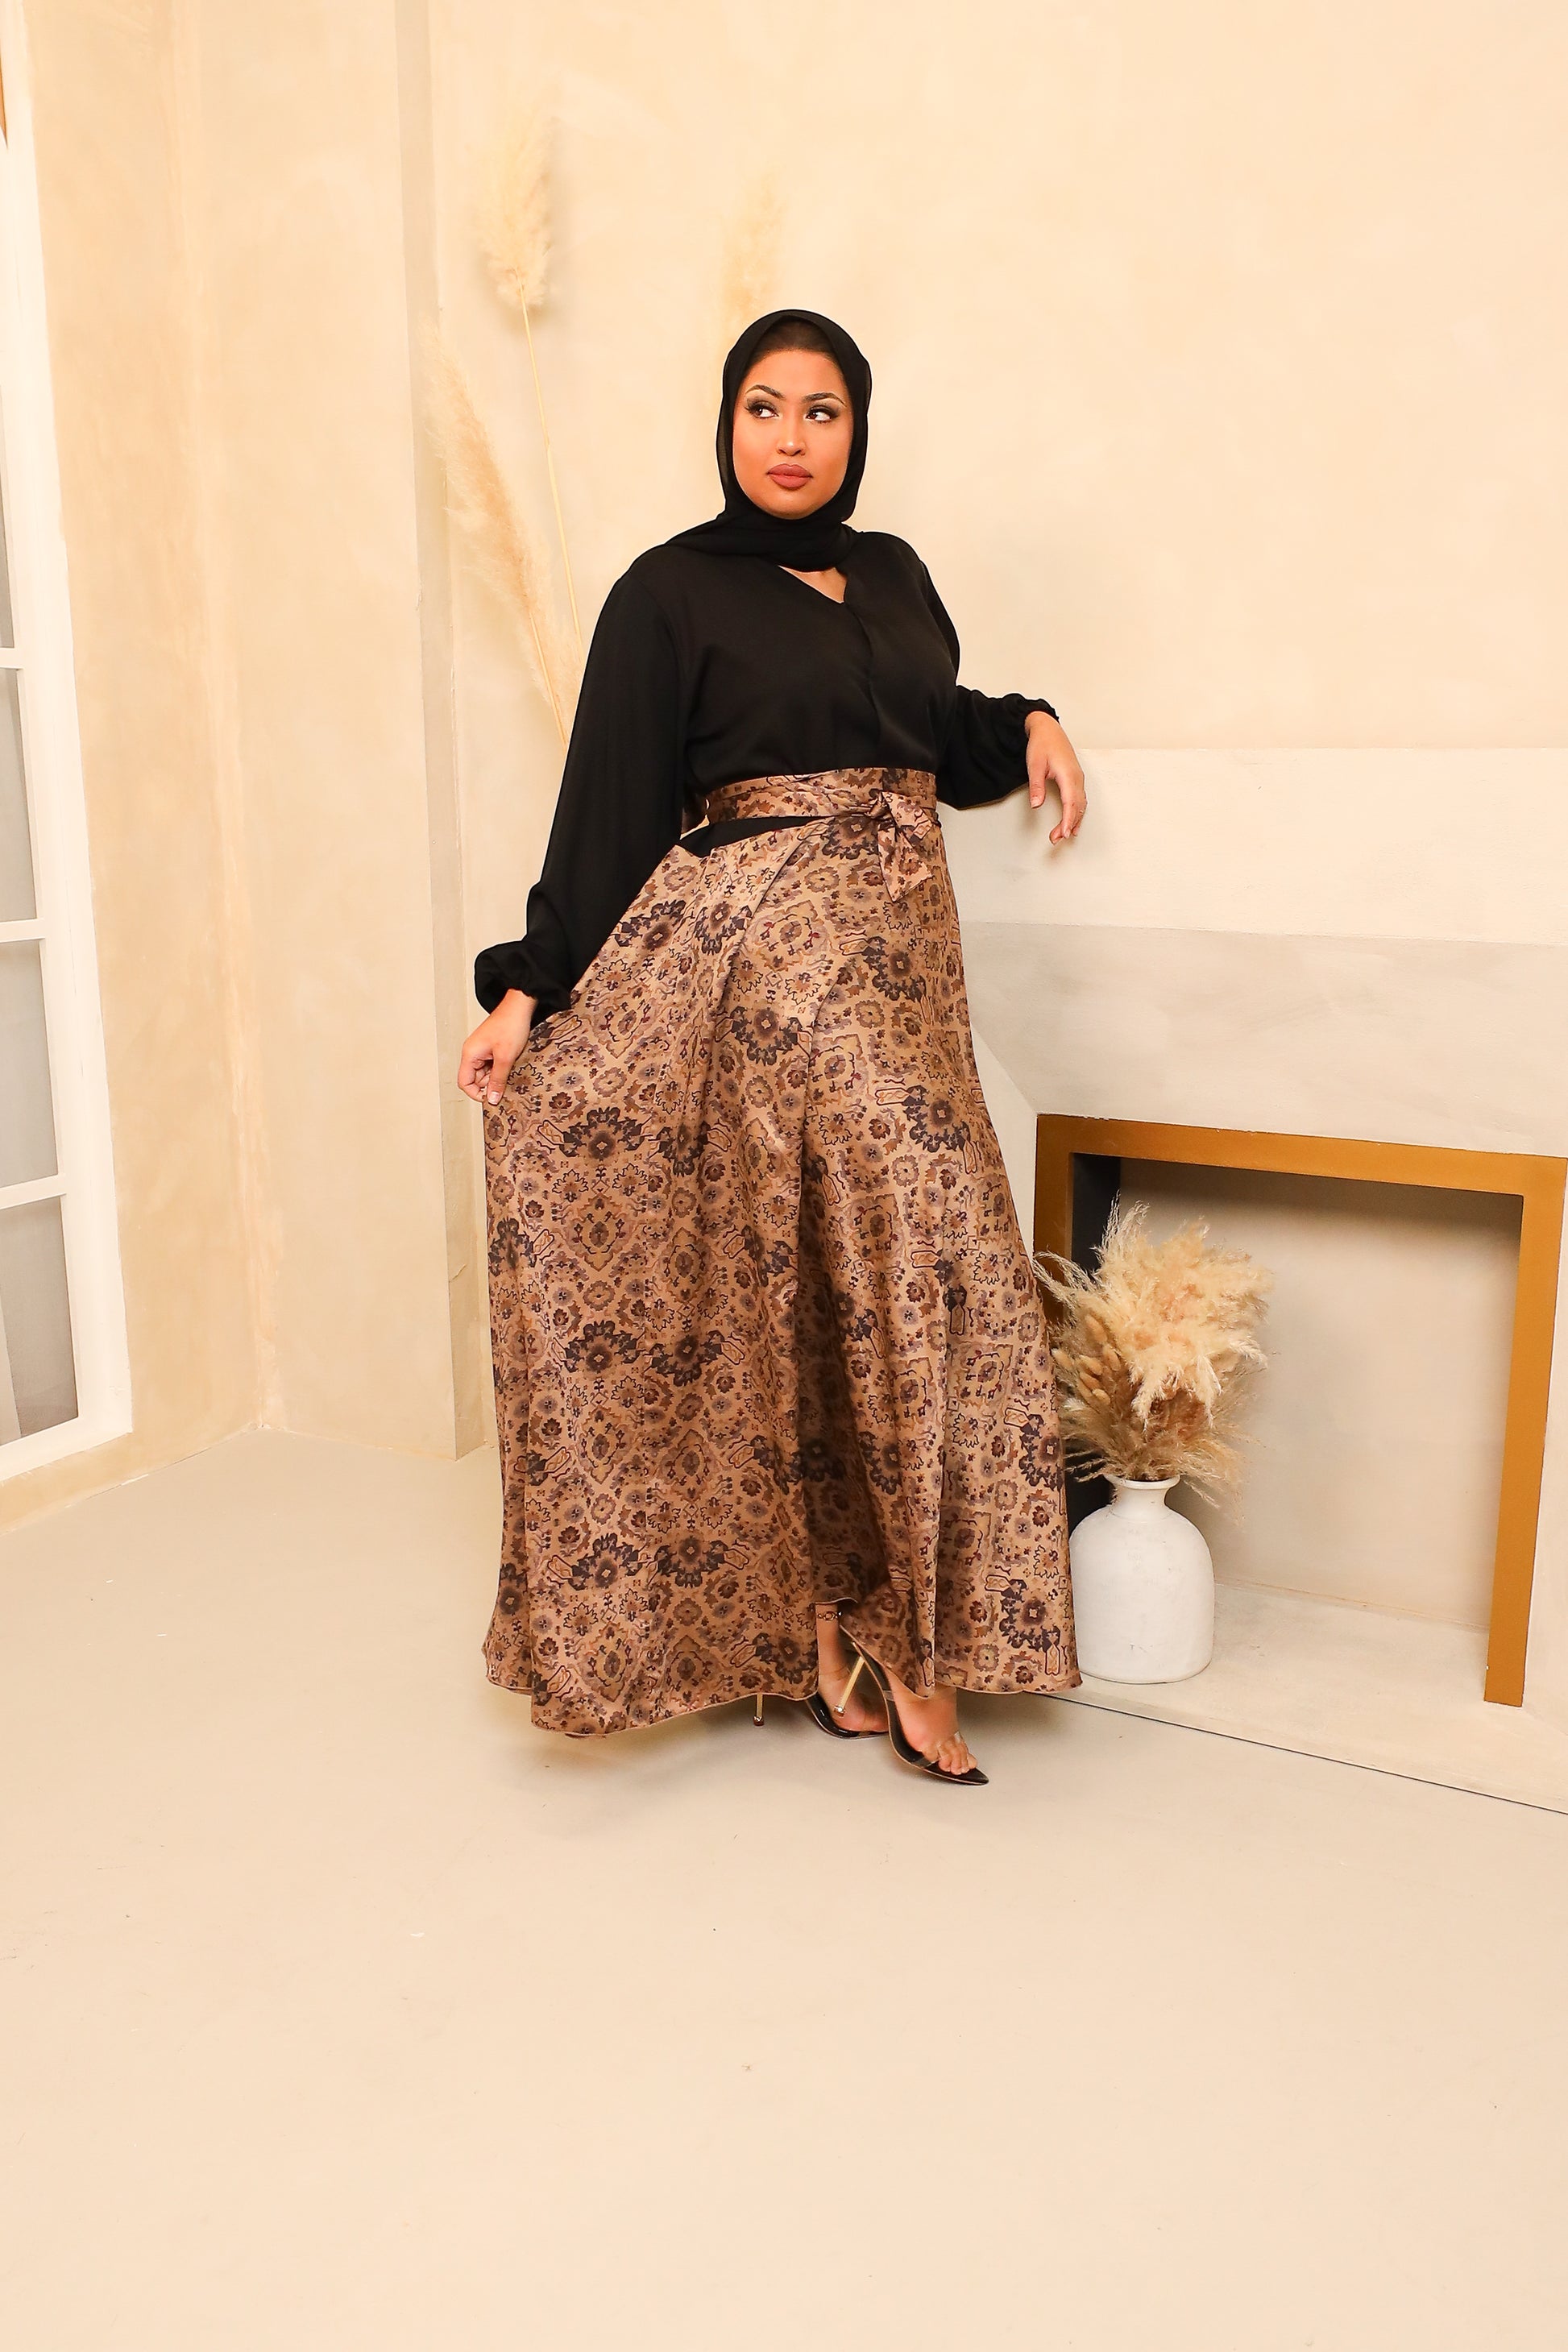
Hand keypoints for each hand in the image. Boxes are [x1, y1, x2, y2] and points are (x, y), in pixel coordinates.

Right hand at [458, 989, 536, 1105]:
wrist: (520, 1007)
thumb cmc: (510, 1025)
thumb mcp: (505, 1057)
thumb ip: (497, 1080)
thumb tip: (491, 1099)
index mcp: (470, 1054)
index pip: (464, 1082)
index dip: (477, 1093)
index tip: (491, 1098)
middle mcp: (472, 1052)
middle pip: (476, 1079)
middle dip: (490, 1083)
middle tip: (505, 1079)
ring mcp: (482, 1050)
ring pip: (486, 1073)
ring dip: (497, 1075)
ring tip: (510, 1066)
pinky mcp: (491, 1048)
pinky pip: (492, 1065)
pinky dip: (501, 1067)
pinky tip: (511, 1062)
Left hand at [1025, 711, 1086, 843]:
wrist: (1047, 729)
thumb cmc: (1043, 744)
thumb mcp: (1034, 765)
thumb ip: (1036, 786)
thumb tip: (1036, 804)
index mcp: (1068, 775)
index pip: (1070, 803)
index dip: (1067, 820)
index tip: (1063, 833)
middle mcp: (1077, 778)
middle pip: (1077, 807)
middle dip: (1068, 825)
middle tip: (1056, 838)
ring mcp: (1078, 778)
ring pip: (1080, 805)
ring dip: (1073, 821)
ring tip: (1062, 835)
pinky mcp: (1075, 779)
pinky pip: (1080, 799)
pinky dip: (1076, 812)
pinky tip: (1072, 822)